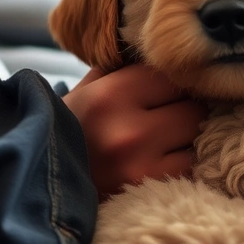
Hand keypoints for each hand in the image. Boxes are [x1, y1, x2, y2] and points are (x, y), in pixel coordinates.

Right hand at [63, 64, 205, 200]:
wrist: (44, 187)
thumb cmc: (70, 131)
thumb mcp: (87, 90)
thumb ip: (123, 68)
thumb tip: (162, 52)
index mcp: (110, 96)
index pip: (172, 75)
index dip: (176, 79)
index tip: (171, 88)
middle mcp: (129, 132)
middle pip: (193, 107)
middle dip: (188, 108)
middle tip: (174, 114)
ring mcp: (143, 167)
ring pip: (199, 138)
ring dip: (191, 137)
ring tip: (172, 137)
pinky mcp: (152, 192)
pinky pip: (192, 167)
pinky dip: (186, 161)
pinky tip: (168, 159)